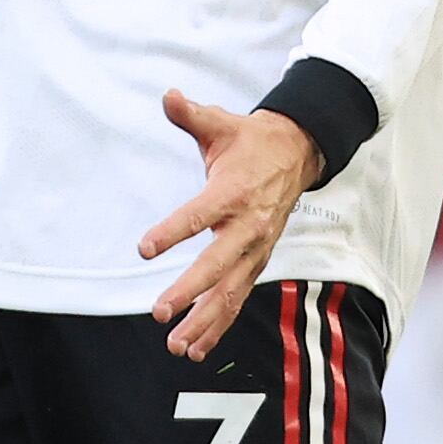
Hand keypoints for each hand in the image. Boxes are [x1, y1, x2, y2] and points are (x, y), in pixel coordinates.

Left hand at [137, 91, 317, 361]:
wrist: (298, 154)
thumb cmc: (249, 141)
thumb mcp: (221, 123)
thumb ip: (190, 114)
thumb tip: (167, 95)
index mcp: (233, 191)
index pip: (199, 214)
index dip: (172, 230)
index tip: (144, 248)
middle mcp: (248, 226)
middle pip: (217, 265)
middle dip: (189, 291)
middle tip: (159, 311)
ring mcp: (256, 249)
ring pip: (230, 292)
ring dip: (203, 321)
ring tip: (175, 346)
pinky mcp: (257, 262)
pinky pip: (236, 298)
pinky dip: (217, 324)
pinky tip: (196, 348)